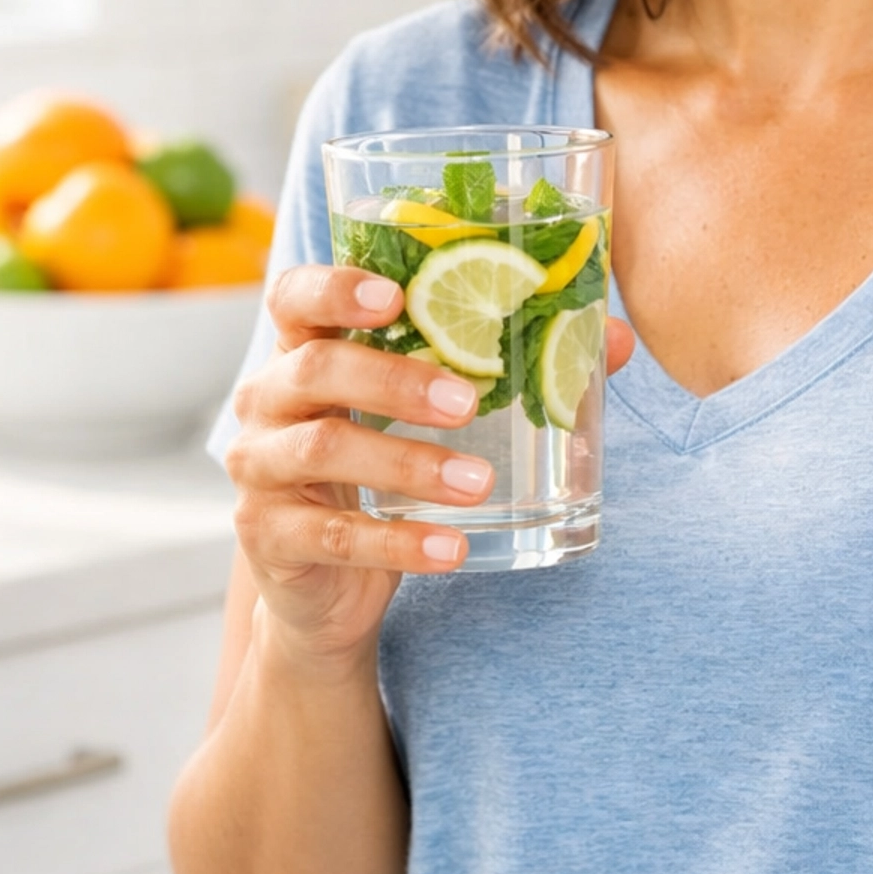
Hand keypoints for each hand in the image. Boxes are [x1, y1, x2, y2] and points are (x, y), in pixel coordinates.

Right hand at [225, 264, 633, 672]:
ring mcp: (259, 470)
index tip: (395, 294)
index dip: (333, 286)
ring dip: (409, 463)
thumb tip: (612, 338)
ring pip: (326, 448)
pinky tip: (453, 547)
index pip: (293, 297)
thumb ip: (511, 368)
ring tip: (480, 481)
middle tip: (470, 400)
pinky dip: (400, 542)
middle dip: (396, 379)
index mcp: (302, 350)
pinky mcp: (267, 538)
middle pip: (316, 367)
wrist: (324, 587)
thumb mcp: (430, 417)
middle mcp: (266, 400)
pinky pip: (335, 537)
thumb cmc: (384, 471)